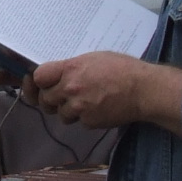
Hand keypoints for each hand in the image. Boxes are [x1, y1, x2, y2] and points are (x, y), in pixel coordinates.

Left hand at [29, 52, 181, 131]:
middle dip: (51, 99)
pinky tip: (97, 108)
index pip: (39, 77)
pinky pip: (78, 122)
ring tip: (84, 101)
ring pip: (60, 114)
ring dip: (68, 110)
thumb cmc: (122, 68)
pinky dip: (85, 117)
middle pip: (45, 99)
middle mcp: (70, 88)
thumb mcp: (94, 58)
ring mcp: (79, 107)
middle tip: (61, 95)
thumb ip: (72, 67)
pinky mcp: (89, 122)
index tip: (42, 82)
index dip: (38, 81)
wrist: (143, 89)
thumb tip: (57, 74)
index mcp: (70, 69)